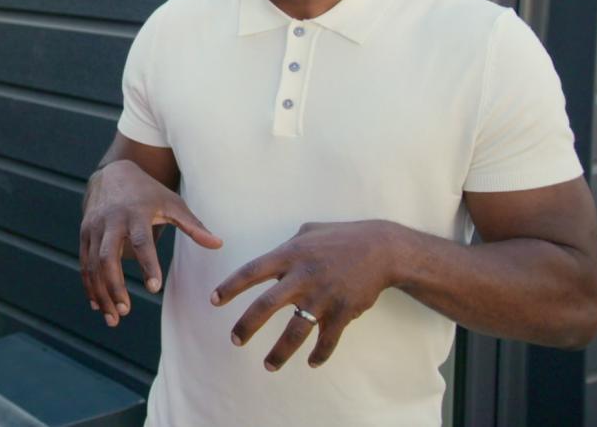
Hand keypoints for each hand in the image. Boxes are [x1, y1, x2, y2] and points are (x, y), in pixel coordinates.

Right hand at [81, 160, 221, 326]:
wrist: (113, 173)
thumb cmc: (149, 193)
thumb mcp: (173, 203)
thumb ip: (193, 226)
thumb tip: (219, 244)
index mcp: (136, 213)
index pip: (141, 241)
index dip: (147, 264)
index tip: (154, 288)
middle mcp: (111, 221)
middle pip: (109, 257)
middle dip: (115, 286)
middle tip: (126, 310)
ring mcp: (94, 228)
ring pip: (93, 265)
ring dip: (101, 293)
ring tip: (114, 318)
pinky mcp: (84, 234)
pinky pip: (85, 263)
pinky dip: (90, 285)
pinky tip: (98, 305)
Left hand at [210, 221, 401, 370]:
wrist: (382, 249)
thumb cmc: (341, 236)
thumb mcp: (308, 231)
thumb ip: (287, 246)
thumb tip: (271, 258)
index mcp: (290, 255)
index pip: (251, 272)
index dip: (230, 287)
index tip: (214, 300)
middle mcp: (302, 277)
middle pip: (265, 306)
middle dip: (246, 326)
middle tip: (235, 340)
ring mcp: (323, 297)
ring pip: (294, 332)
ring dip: (279, 353)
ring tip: (268, 365)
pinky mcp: (343, 312)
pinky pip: (327, 341)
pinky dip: (319, 355)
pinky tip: (311, 362)